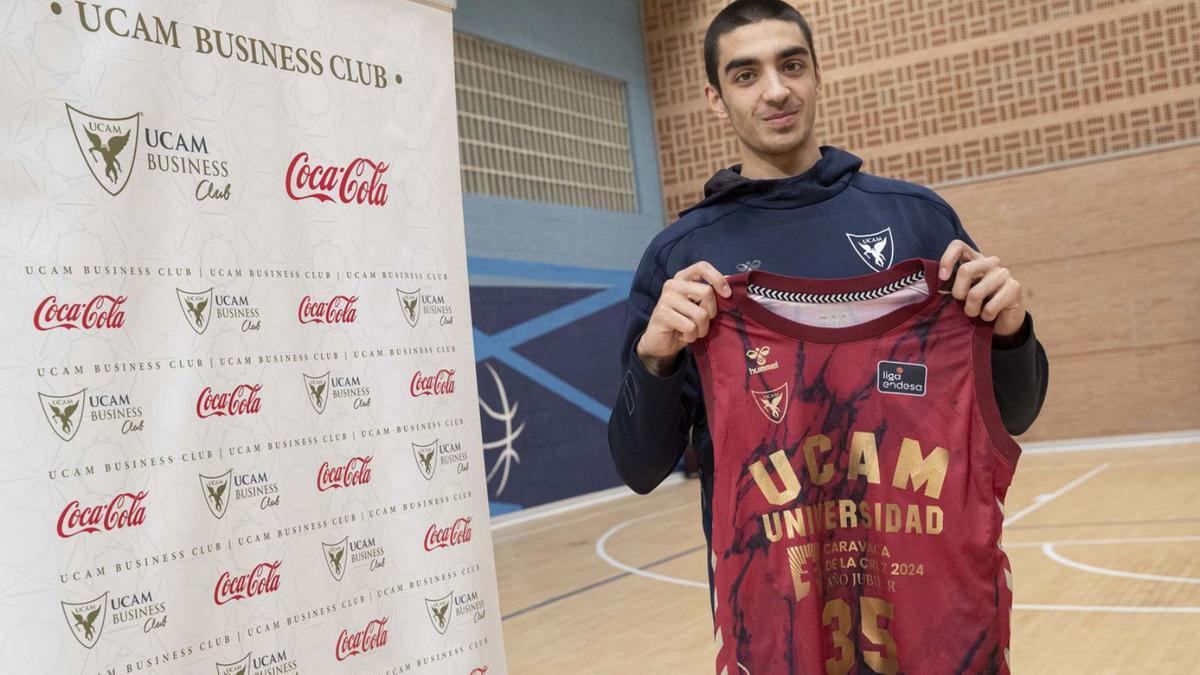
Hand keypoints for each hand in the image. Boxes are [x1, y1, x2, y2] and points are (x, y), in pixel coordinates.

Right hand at [637, 261, 731, 375]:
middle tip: (703, 322)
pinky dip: (691, 336)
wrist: (661, 342)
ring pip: (700, 314)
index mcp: (682, 278)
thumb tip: (730, 279)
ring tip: (692, 331)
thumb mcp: (699, 305)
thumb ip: (711, 293)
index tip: (727, 294)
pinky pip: (690, 327)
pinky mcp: (662, 314)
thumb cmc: (684, 322)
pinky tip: (683, 336)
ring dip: (702, 329)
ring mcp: (666, 299)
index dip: (717, 278)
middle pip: (706, 292)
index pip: (702, 267)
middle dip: (711, 312)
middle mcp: (673, 284)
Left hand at [939, 240, 1025, 337]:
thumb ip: (951, 284)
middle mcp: (990, 262)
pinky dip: (985, 316)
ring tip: (975, 313)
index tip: (943, 278)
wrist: (1003, 319)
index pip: (958, 246)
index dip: (947, 260)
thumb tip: (935, 284)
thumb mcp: (962, 291)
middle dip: (958, 292)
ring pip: (975, 293)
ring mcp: (1004, 273)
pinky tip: (989, 316)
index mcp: (974, 259)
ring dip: (970, 310)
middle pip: (965, 270)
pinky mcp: (1015, 287)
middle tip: (961, 302)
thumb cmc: (977, 303)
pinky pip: (990, 307)